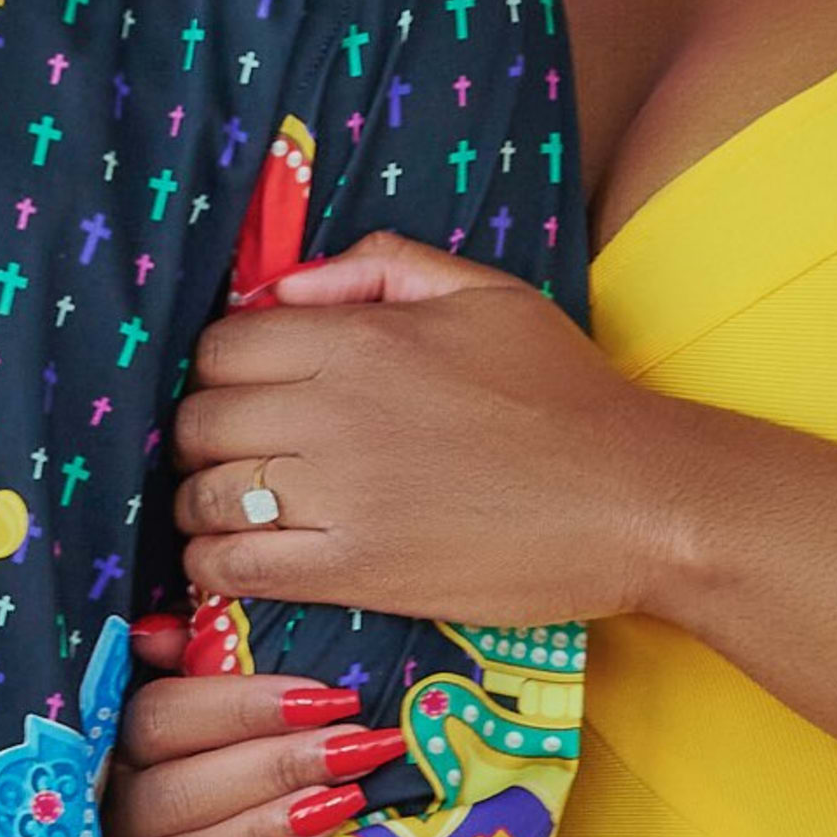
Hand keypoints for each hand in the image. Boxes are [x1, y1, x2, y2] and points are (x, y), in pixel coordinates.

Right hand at [104, 646, 401, 836]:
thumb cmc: (242, 774)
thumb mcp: (220, 720)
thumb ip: (193, 670)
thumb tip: (160, 634)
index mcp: (122, 750)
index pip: (161, 717)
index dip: (244, 706)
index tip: (331, 698)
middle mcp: (114, 817)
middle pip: (175, 788)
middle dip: (275, 764)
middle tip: (357, 747)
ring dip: (269, 824)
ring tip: (347, 801)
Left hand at [169, 234, 671, 633]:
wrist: (635, 498)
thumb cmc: (567, 393)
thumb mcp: (484, 293)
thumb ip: (380, 266)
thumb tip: (285, 286)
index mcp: (361, 337)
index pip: (223, 346)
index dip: (222, 371)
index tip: (246, 394)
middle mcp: (335, 410)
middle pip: (201, 421)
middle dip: (205, 439)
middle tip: (238, 455)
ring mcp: (339, 495)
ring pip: (206, 497)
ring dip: (205, 506)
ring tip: (234, 513)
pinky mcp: (353, 570)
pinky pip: (233, 568)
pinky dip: (214, 566)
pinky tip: (235, 562)